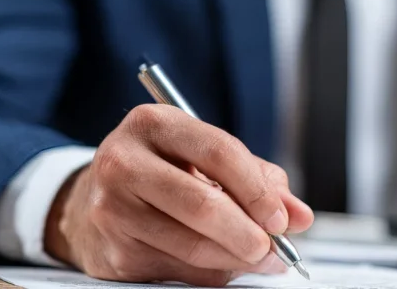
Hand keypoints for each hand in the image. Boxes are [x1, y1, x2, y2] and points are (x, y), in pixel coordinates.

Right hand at [44, 104, 313, 285]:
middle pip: (202, 204)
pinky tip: (225, 264)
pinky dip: (211, 273)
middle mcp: (125, 161)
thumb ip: (260, 180)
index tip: (282, 218)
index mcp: (155, 124)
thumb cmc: (167, 171)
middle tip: (274, 248)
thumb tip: (300, 216)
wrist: (96, 198)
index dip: (257, 191)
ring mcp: (112, 208)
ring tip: (261, 259)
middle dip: (248, 233)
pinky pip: (176, 270)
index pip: (218, 153)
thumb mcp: (208, 157)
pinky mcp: (111, 251)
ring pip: (191, 245)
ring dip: (236, 260)